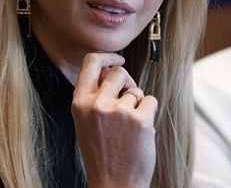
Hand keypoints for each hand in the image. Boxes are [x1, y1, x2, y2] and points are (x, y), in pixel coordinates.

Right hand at [71, 53, 156, 187]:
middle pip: (118, 72)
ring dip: (137, 102)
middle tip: (127, 98)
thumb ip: (93, 94)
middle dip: (126, 82)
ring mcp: (119, 112)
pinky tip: (140, 131)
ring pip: (136, 90)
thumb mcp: (84, 120)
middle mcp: (97, 104)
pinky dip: (149, 113)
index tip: (118, 59)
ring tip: (129, 125)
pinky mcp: (140, 120)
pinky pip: (150, 101)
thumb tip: (111, 68)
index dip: (107, 56)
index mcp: (79, 102)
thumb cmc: (101, 151)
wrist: (114, 183)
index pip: (91, 62)